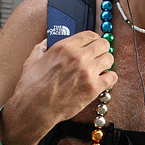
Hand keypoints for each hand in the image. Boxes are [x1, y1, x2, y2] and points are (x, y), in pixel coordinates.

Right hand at [0, 31, 117, 144]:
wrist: (34, 109)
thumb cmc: (32, 87)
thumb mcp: (33, 60)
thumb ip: (42, 47)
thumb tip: (47, 42)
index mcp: (65, 47)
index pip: (90, 34)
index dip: (94, 39)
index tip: (94, 44)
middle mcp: (79, 57)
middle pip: (104, 44)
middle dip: (102, 49)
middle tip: (99, 56)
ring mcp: (88, 72)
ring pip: (110, 59)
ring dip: (106, 63)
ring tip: (100, 69)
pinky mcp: (94, 88)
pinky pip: (112, 77)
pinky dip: (109, 78)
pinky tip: (102, 81)